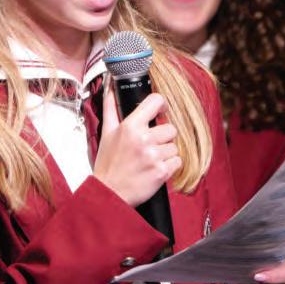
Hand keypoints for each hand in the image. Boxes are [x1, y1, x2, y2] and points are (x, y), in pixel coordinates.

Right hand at [94, 85, 181, 206]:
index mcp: (130, 126)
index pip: (155, 101)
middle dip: (162, 137)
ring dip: (166, 152)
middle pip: (170, 128)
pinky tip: (156, 168)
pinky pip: (178, 161)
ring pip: (174, 146)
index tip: (161, 111)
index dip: (161, 105)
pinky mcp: (162, 172)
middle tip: (149, 145)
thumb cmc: (108, 164)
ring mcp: (154, 156)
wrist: (109, 193)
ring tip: (150, 159)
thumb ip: (111, 109)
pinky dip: (170, 166)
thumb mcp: (107, 133)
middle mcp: (143, 139)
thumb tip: (111, 90)